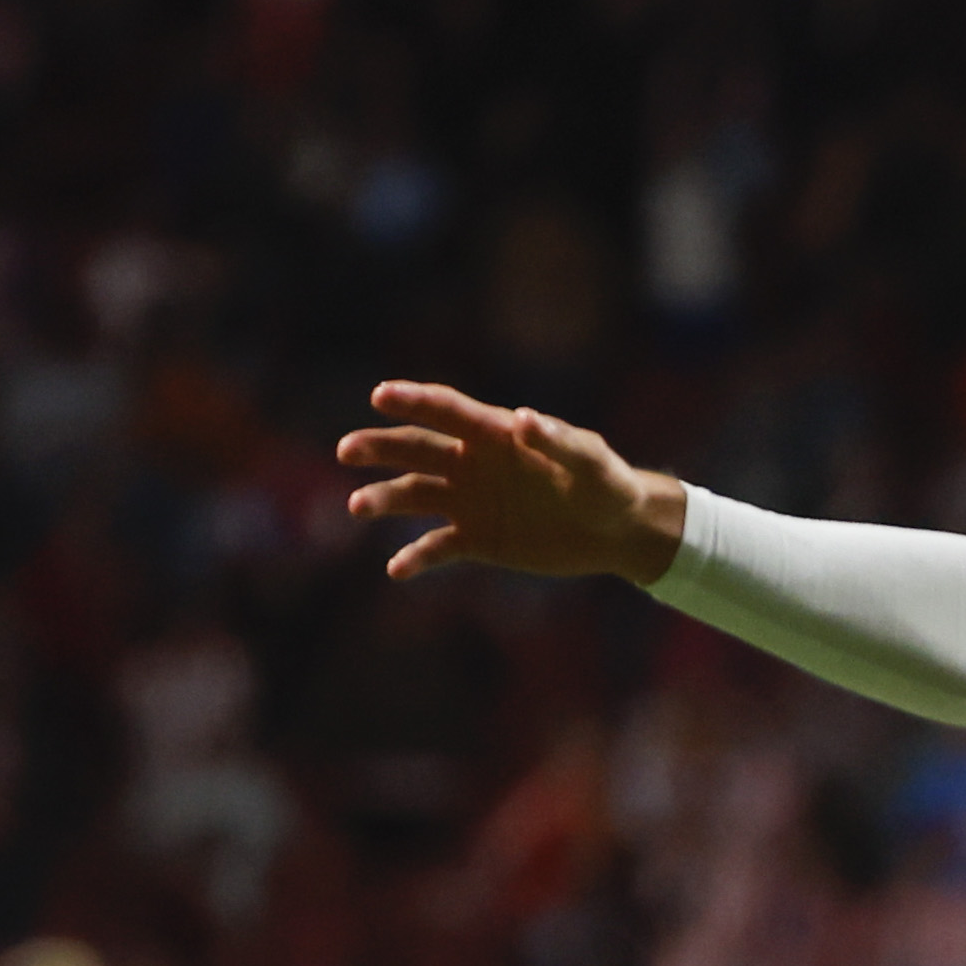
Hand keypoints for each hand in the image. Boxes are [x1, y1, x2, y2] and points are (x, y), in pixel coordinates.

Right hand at [337, 381, 687, 585]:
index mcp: (495, 434)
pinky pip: (437, 548)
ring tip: (358, 506)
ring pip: (414, 495)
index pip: (446, 411)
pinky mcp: (477, 539)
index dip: (413, 401)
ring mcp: (470, 501)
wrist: (617, 531)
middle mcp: (472, 463)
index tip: (380, 396)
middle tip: (348, 451)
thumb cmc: (608, 484)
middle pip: (414, 449)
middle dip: (379, 447)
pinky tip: (397, 570)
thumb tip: (525, 419)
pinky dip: (415, 558)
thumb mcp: (591, 462)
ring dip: (383, 499)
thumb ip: (559, 441)